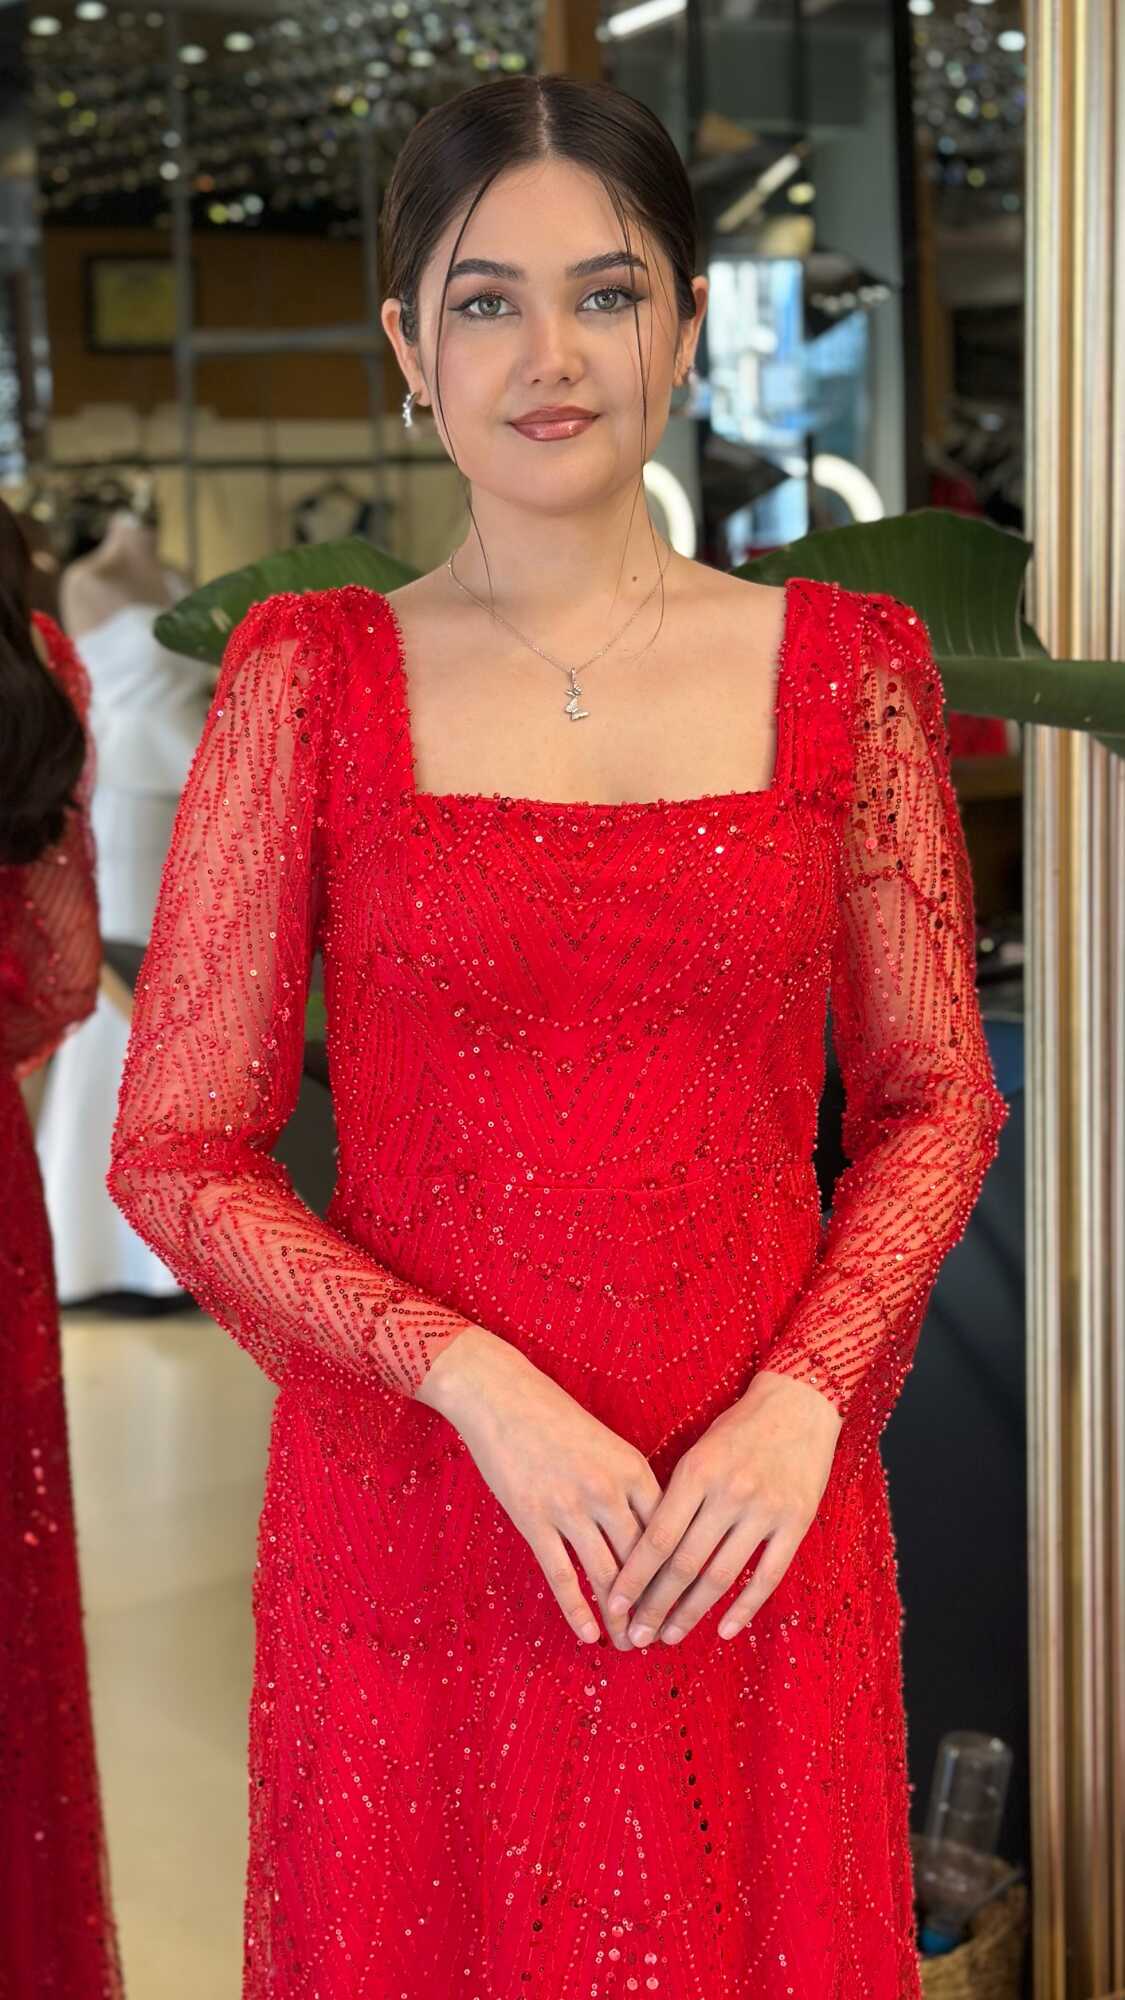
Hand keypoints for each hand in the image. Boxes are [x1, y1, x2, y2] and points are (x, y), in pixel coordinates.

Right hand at [419, 1326, 663, 1649]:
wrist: (501, 1394)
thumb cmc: (556, 1418)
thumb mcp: (607, 1445)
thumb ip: (630, 1486)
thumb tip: (653, 1532)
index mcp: (633, 1470)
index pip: (670, 1534)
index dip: (682, 1574)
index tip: (692, 1602)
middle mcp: (608, 1491)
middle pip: (643, 1562)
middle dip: (656, 1606)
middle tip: (664, 1637)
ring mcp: (570, 1507)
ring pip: (606, 1576)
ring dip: (622, 1617)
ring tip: (632, 1644)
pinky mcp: (534, 1519)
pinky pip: (561, 1574)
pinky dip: (578, 1608)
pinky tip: (589, 1634)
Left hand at [604, 1368, 842, 1648]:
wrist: (799, 1404)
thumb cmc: (738, 1429)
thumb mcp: (698, 1452)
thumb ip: (675, 1497)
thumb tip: (643, 1552)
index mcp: (697, 1472)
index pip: (657, 1537)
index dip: (633, 1576)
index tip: (614, 1605)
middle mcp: (728, 1493)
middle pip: (684, 1563)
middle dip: (655, 1605)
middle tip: (635, 1637)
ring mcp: (765, 1510)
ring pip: (721, 1575)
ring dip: (691, 1613)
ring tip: (669, 1636)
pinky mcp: (796, 1523)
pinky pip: (767, 1576)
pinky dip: (745, 1607)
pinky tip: (725, 1631)